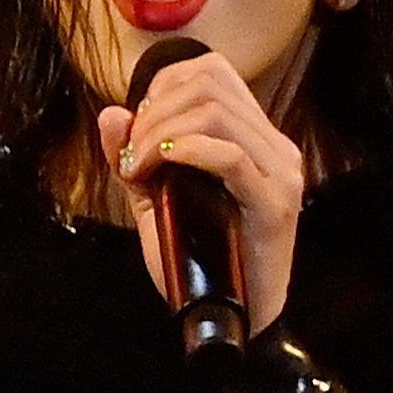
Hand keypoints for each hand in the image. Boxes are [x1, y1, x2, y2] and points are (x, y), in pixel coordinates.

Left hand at [97, 45, 304, 335]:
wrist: (235, 321)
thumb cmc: (201, 263)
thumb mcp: (156, 203)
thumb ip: (134, 158)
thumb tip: (110, 113)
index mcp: (255, 137)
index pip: (213, 71)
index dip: (163, 87)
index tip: (136, 131)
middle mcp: (275, 146)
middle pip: (210, 84)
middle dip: (154, 111)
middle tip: (131, 155)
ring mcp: (281, 172)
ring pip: (216, 112)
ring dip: (161, 131)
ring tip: (139, 167)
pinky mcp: (276, 202)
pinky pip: (228, 155)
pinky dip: (184, 151)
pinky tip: (160, 168)